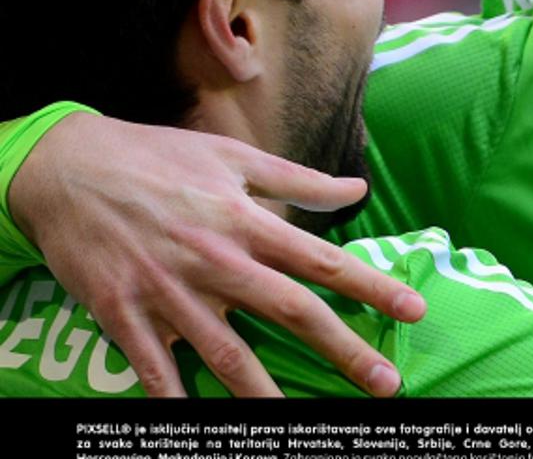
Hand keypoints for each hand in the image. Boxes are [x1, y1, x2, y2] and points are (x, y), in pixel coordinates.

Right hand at [9, 112, 425, 396]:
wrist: (67, 168)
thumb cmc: (158, 158)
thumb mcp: (232, 157)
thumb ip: (298, 180)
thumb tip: (356, 188)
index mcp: (246, 220)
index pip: (324, 261)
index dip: (373, 287)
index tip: (413, 310)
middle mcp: (217, 261)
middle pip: (292, 312)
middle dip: (344, 349)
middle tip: (385, 382)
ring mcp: (170, 292)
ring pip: (229, 354)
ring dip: (268, 394)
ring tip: (300, 426)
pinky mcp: (123, 314)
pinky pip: (156, 370)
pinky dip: (176, 401)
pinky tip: (198, 424)